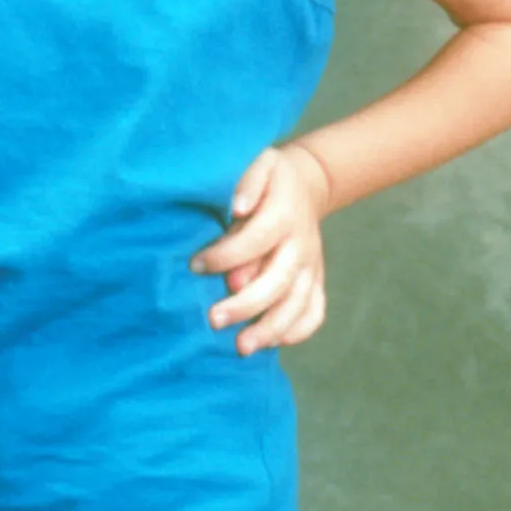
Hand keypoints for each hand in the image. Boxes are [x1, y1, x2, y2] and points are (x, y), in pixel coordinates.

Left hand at [190, 142, 331, 353]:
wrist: (306, 184)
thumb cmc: (269, 178)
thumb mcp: (259, 163)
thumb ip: (248, 182)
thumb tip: (239, 208)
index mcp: (285, 214)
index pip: (256, 240)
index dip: (226, 256)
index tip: (195, 266)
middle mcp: (302, 244)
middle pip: (279, 280)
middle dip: (246, 304)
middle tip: (213, 319)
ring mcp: (311, 266)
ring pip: (297, 303)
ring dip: (272, 328)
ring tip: (241, 347)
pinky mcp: (315, 280)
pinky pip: (315, 311)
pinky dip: (298, 330)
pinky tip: (273, 343)